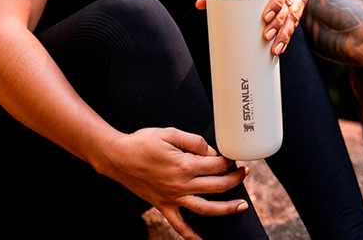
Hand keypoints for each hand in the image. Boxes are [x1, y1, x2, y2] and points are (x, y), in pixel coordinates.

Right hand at [97, 127, 248, 239]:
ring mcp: (173, 198)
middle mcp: (181, 185)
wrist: (118, 158)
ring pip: (206, 209)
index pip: (217, 165)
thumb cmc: (142, 143)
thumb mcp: (170, 133)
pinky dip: (191, 236)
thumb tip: (212, 151)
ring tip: (241, 207)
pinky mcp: (163, 206)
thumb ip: (194, 141)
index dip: (229, 160)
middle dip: (235, 180)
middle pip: (217, 186)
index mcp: (185, 165)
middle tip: (244, 174)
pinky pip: (179, 226)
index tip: (234, 158)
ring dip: (226, 209)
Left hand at [194, 0, 306, 56]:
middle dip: (279, 23)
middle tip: (267, 36)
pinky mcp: (301, 0)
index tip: (265, 17)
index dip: (275, 3)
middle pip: (290, 3)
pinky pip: (297, 19)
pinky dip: (289, 33)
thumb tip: (200, 4)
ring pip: (296, 14)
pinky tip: (281, 44)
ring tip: (275, 47)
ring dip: (285, 32)